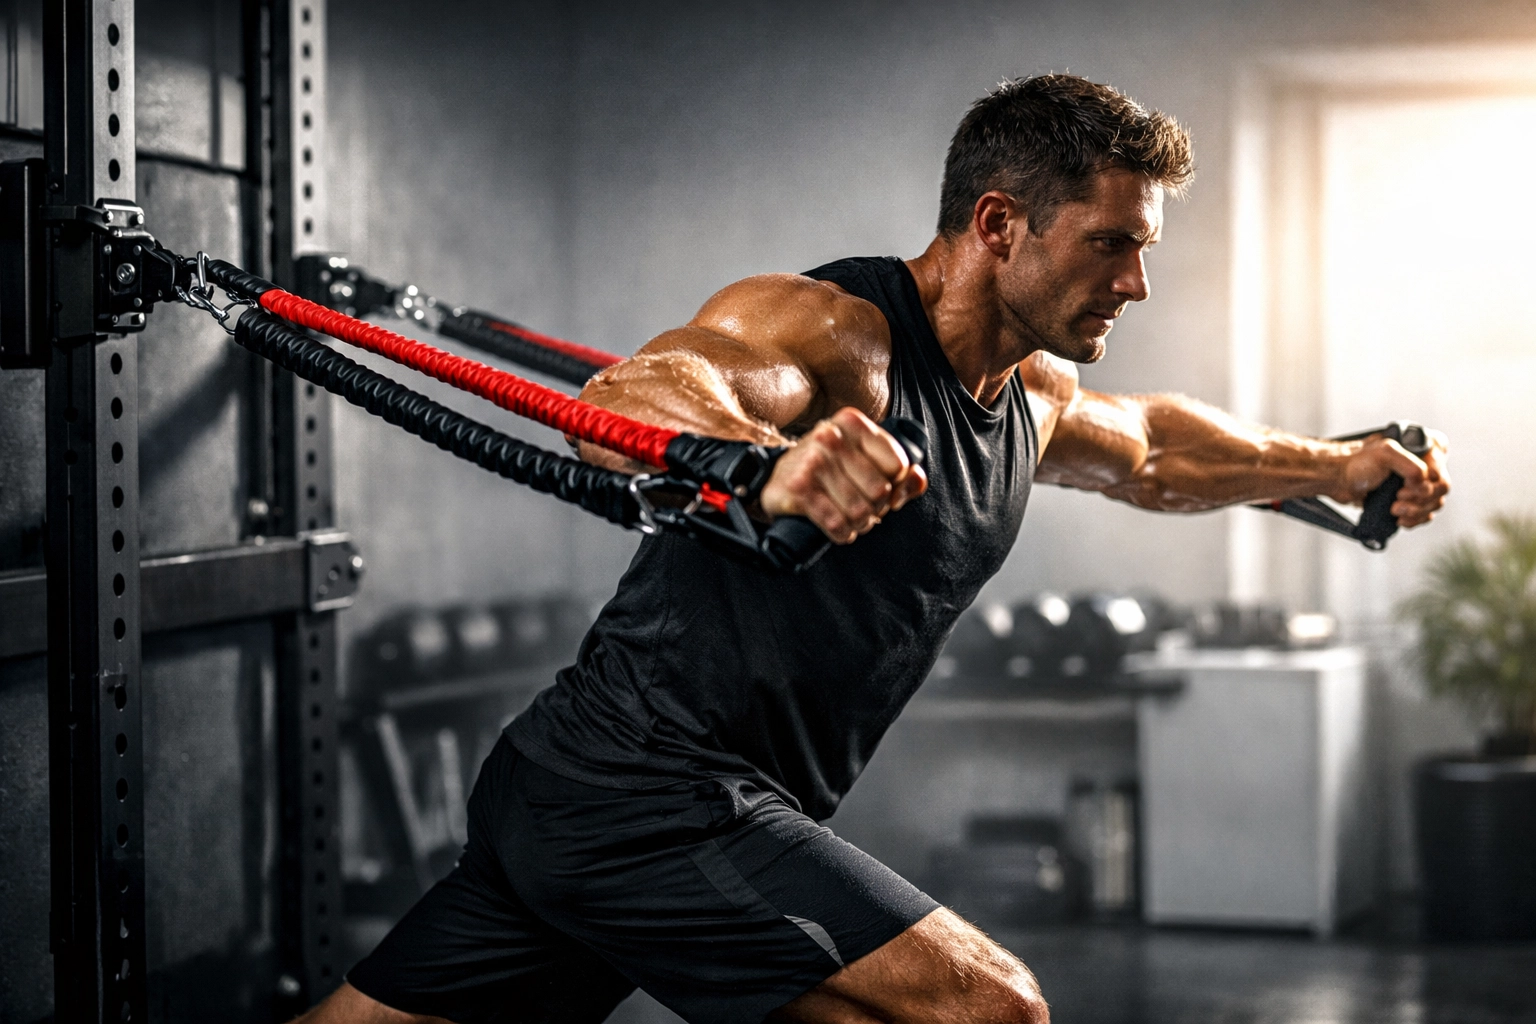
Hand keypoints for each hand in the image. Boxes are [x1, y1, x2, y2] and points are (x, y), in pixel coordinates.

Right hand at [760, 407, 927, 542]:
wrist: (775, 478)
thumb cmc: (828, 469)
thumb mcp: (864, 459)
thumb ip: (901, 471)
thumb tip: (917, 480)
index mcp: (851, 422)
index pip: (898, 465)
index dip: (895, 485)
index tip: (882, 489)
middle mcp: (830, 437)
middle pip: (880, 492)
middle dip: (876, 508)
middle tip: (863, 507)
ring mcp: (812, 462)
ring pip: (860, 512)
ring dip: (859, 524)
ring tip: (851, 518)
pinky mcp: (798, 489)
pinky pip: (837, 524)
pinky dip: (843, 533)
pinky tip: (838, 528)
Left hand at [1335, 430, 1449, 528]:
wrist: (1338, 478)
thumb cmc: (1356, 462)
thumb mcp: (1385, 454)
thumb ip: (1411, 465)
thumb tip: (1424, 482)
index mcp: (1423, 447)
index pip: (1441, 468)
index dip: (1427, 481)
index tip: (1406, 485)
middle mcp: (1424, 464)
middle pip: (1441, 489)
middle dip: (1420, 498)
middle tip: (1398, 498)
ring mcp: (1417, 483)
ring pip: (1434, 503)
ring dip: (1416, 510)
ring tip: (1395, 509)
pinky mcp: (1409, 499)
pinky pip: (1424, 514)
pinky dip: (1415, 519)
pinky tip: (1400, 519)